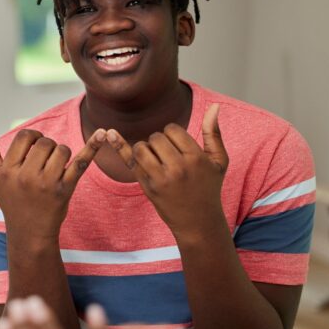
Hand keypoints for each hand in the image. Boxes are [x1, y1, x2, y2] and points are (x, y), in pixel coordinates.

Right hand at [0, 128, 105, 248]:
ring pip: (62, 150)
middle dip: (48, 146)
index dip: (32, 137)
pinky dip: (92, 148)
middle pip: (45, 142)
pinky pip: (81, 163)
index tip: (34, 148)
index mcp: (9, 172)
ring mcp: (47, 184)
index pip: (25, 137)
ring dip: (62, 153)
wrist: (30, 234)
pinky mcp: (66, 190)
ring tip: (56, 167)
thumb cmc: (12, 203)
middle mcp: (27, 177)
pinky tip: (103, 135)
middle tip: (45, 160)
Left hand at [105, 104, 228, 240]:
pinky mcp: (147, 186)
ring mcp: (160, 178)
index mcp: (195, 158)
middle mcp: (178, 167)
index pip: (172, 130)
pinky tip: (109, 134)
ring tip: (157, 162)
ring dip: (146, 150)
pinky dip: (120, 147)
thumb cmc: (209, 188)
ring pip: (142, 147)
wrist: (198, 221)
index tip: (177, 148)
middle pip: (156, 138)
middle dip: (159, 144)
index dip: (172, 135)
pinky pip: (131, 161)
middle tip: (168, 159)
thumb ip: (213, 133)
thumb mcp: (218, 161)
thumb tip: (214, 106)